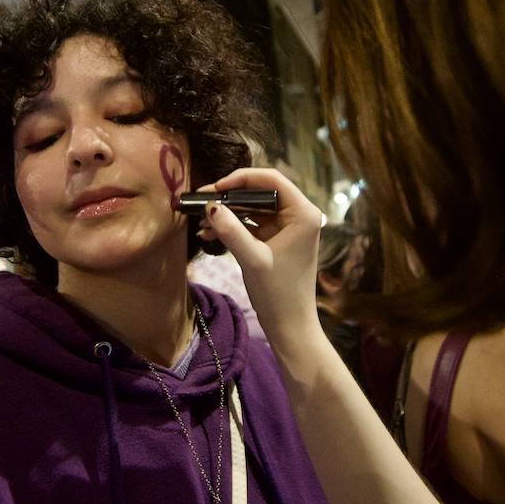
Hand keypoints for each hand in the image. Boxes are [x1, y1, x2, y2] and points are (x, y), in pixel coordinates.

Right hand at [197, 167, 326, 354]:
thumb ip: (231, 230)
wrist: (290, 325)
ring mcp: (287, 227)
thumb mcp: (252, 259)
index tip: (215, 189)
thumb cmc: (278, 293)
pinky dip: (233, 226)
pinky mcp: (277, 239)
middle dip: (229, 197)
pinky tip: (210, 233)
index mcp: (303, 213)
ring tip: (202, 223)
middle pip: (260, 192)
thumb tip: (210, 206)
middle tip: (202, 203)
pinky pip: (252, 224)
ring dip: (228, 213)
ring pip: (253, 208)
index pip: (271, 179)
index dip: (241, 178)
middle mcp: (298, 215)